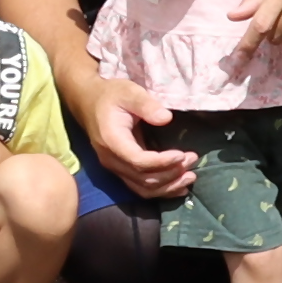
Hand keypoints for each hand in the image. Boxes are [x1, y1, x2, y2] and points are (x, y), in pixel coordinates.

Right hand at [79, 69, 192, 198]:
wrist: (89, 103)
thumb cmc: (110, 96)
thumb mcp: (128, 92)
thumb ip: (146, 104)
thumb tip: (166, 118)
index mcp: (112, 141)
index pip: (138, 161)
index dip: (161, 162)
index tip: (182, 154)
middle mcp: (111, 160)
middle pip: (143, 179)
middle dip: (171, 173)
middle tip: (193, 159)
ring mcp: (115, 167)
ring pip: (142, 188)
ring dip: (169, 186)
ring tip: (191, 176)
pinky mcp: (121, 170)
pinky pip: (140, 187)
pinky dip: (161, 190)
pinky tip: (179, 188)